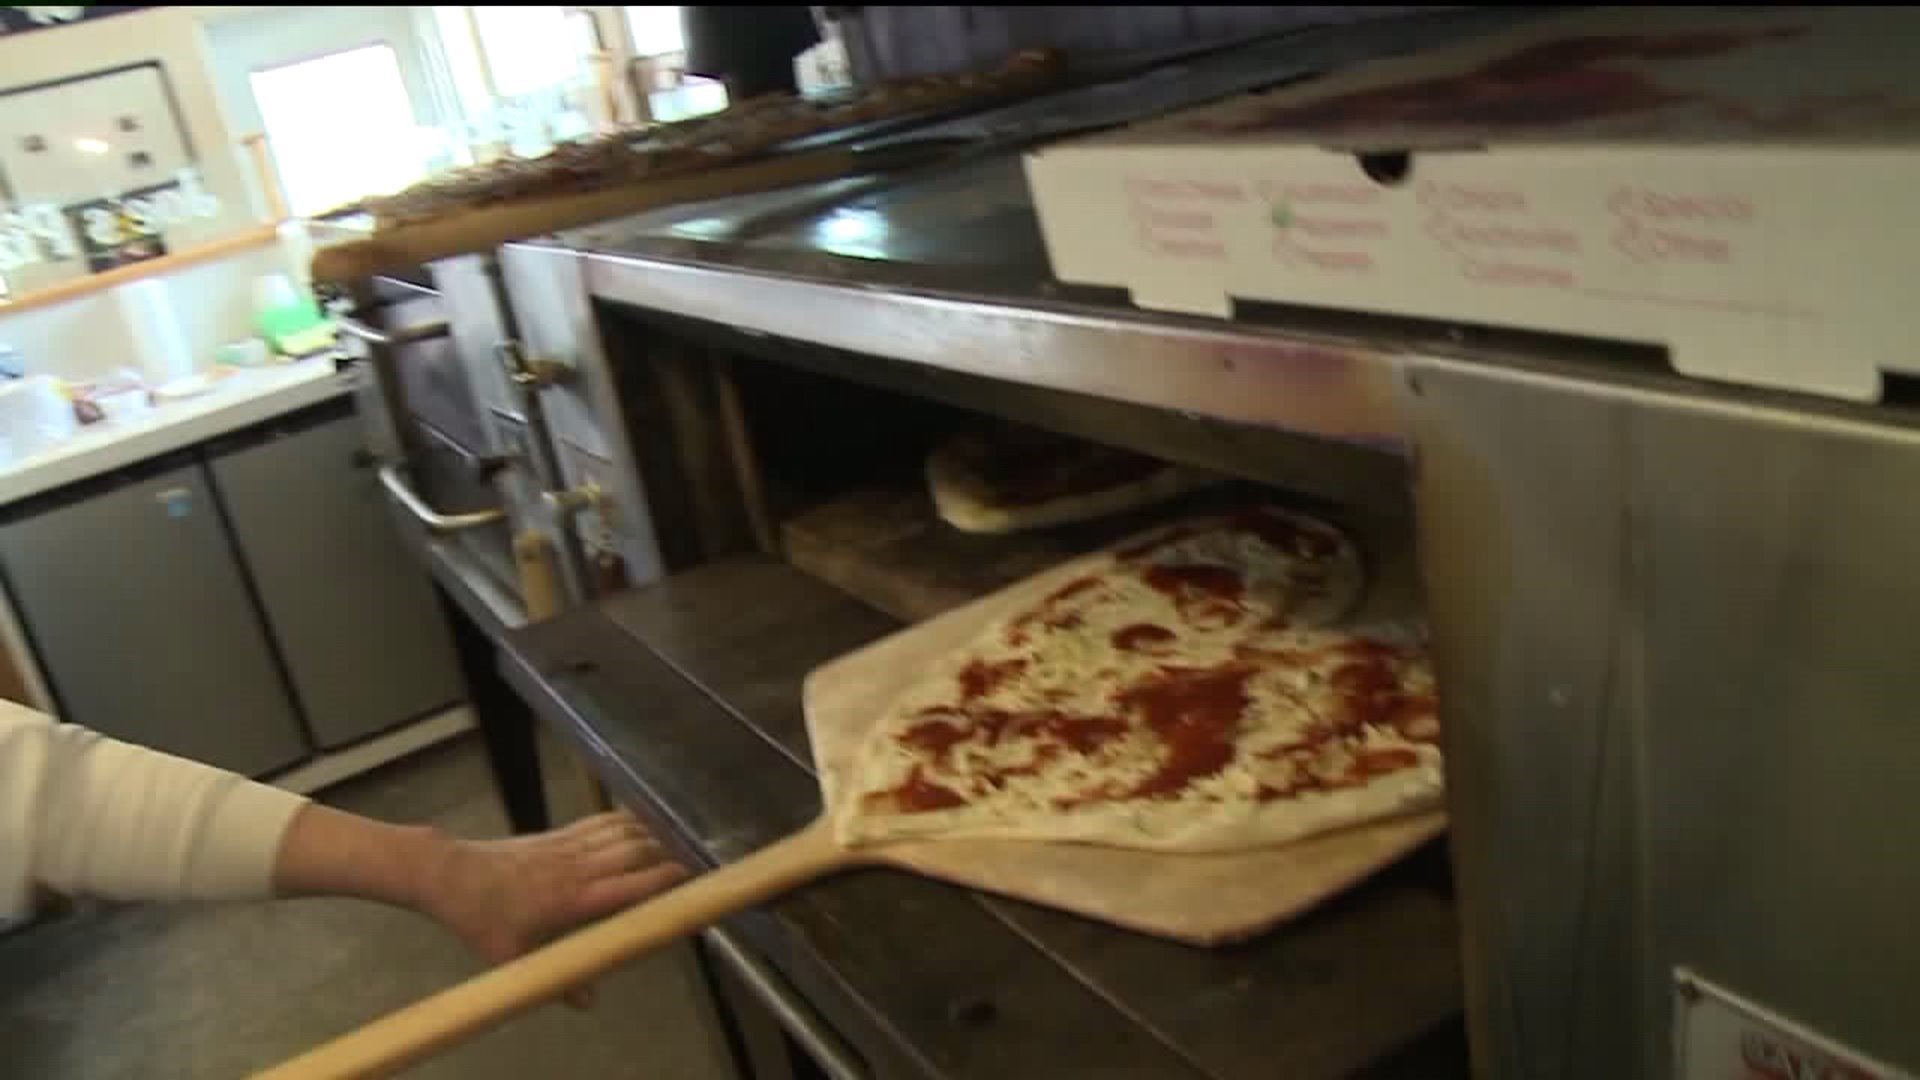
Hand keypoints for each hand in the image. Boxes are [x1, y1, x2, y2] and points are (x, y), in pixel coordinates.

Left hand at [413, 810, 687, 1005]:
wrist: (450, 873)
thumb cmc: (480, 917)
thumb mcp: (512, 958)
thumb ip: (555, 978)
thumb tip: (589, 1002)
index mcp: (572, 898)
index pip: (630, 884)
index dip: (663, 878)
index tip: (690, 877)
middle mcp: (577, 866)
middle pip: (634, 850)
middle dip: (666, 853)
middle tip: (691, 861)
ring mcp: (567, 845)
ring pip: (620, 831)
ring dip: (650, 833)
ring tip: (673, 841)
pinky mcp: (556, 833)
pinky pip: (599, 822)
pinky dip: (624, 820)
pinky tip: (636, 823)